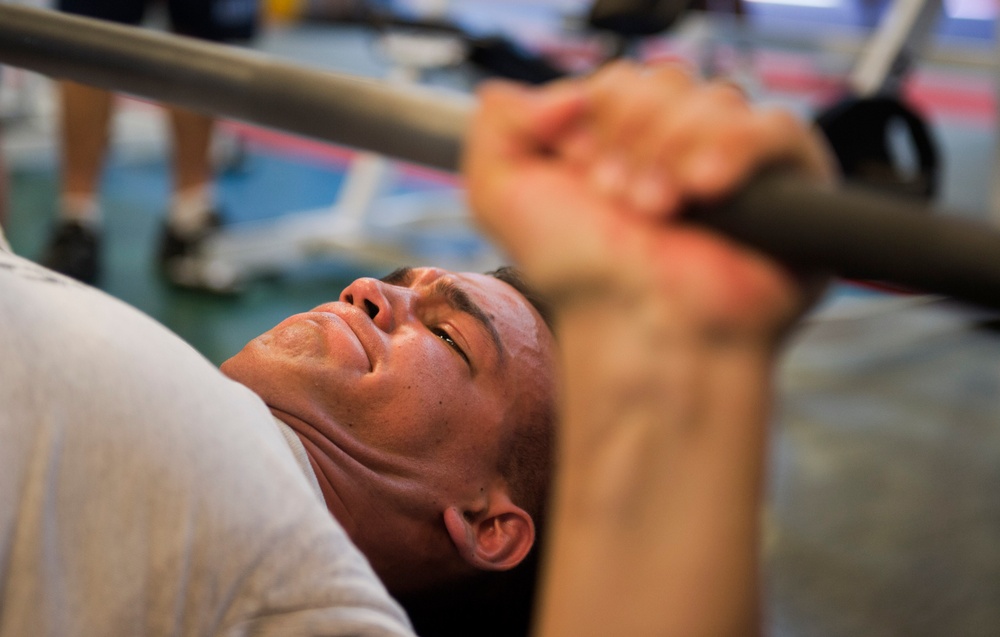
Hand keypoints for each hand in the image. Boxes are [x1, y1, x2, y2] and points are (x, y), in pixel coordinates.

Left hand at [463, 61, 834, 340]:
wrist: (636, 325)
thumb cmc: (580, 273)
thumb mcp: (502, 192)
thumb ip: (498, 123)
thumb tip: (548, 89)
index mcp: (617, 144)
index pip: (620, 80)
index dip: (600, 117)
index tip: (584, 175)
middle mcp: (674, 150)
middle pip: (667, 80)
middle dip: (634, 136)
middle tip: (620, 200)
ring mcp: (731, 165)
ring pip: (717, 97)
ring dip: (675, 150)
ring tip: (660, 211)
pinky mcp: (789, 185)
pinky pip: (776, 127)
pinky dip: (736, 147)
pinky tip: (705, 189)